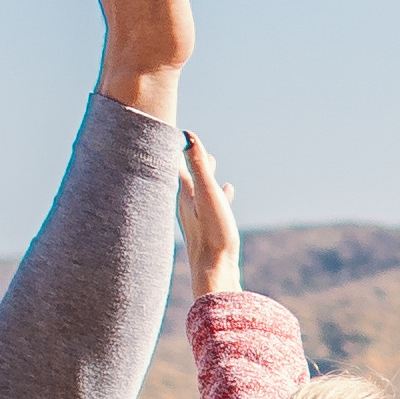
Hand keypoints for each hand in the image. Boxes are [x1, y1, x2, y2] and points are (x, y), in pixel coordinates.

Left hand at [175, 129, 238, 304]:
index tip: (171, 127)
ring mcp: (197, 215)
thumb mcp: (208, 193)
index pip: (176, 161)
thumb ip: (198, 164)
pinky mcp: (208, 226)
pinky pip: (212, 201)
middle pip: (185, 172)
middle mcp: (186, 203)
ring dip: (203, 171)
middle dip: (188, 155)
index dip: (176, 145)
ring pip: (198, 186)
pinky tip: (228, 190)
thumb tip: (187, 134)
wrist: (215, 271)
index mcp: (184, 192)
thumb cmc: (212, 233)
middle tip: (188, 139)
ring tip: (211, 160)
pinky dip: (217, 191)